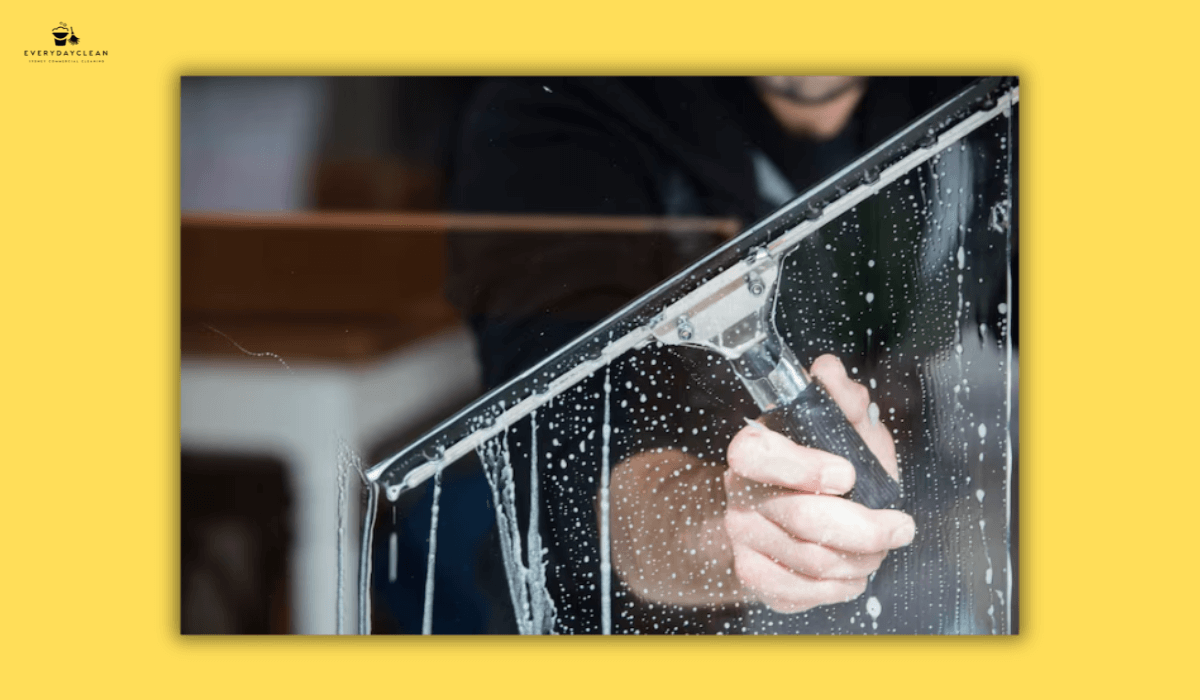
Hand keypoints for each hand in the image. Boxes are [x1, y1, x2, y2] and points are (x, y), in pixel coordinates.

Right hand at [723, 354, 913, 612]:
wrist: (793, 509)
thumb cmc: (826, 464)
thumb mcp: (844, 427)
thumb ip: (841, 398)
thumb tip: (829, 372)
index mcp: (754, 449)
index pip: (757, 456)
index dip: (801, 467)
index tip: (847, 474)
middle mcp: (741, 493)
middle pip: (800, 518)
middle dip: (864, 528)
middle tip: (899, 527)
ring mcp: (743, 536)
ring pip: (809, 560)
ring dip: (860, 559)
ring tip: (879, 548)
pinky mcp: (754, 574)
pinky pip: (799, 592)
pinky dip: (838, 587)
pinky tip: (853, 572)